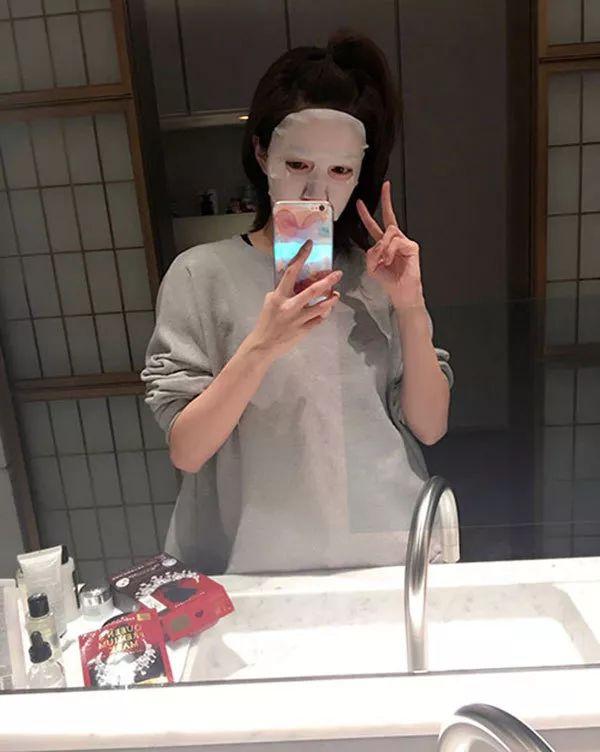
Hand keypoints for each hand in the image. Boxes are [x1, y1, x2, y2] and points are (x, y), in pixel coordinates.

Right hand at [247, 240, 341, 360]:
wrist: (263, 345)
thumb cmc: (266, 321)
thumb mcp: (270, 302)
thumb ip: (282, 292)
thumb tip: (296, 282)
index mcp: (279, 296)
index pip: (291, 271)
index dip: (301, 256)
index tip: (310, 245)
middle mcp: (290, 306)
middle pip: (313, 290)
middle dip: (328, 281)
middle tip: (338, 274)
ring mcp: (299, 319)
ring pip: (322, 307)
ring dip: (331, 299)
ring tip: (337, 294)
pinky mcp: (304, 330)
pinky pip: (319, 319)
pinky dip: (324, 313)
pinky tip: (327, 309)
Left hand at [356, 181, 424, 310]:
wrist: (401, 292)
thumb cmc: (389, 281)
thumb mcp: (372, 267)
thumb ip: (371, 253)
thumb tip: (378, 244)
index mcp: (383, 244)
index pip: (374, 226)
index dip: (366, 215)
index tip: (361, 203)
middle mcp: (394, 241)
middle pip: (388, 217)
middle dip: (386, 200)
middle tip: (385, 187)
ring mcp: (404, 242)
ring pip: (389, 232)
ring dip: (383, 247)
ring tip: (385, 260)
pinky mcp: (412, 246)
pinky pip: (396, 242)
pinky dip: (390, 252)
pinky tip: (391, 260)